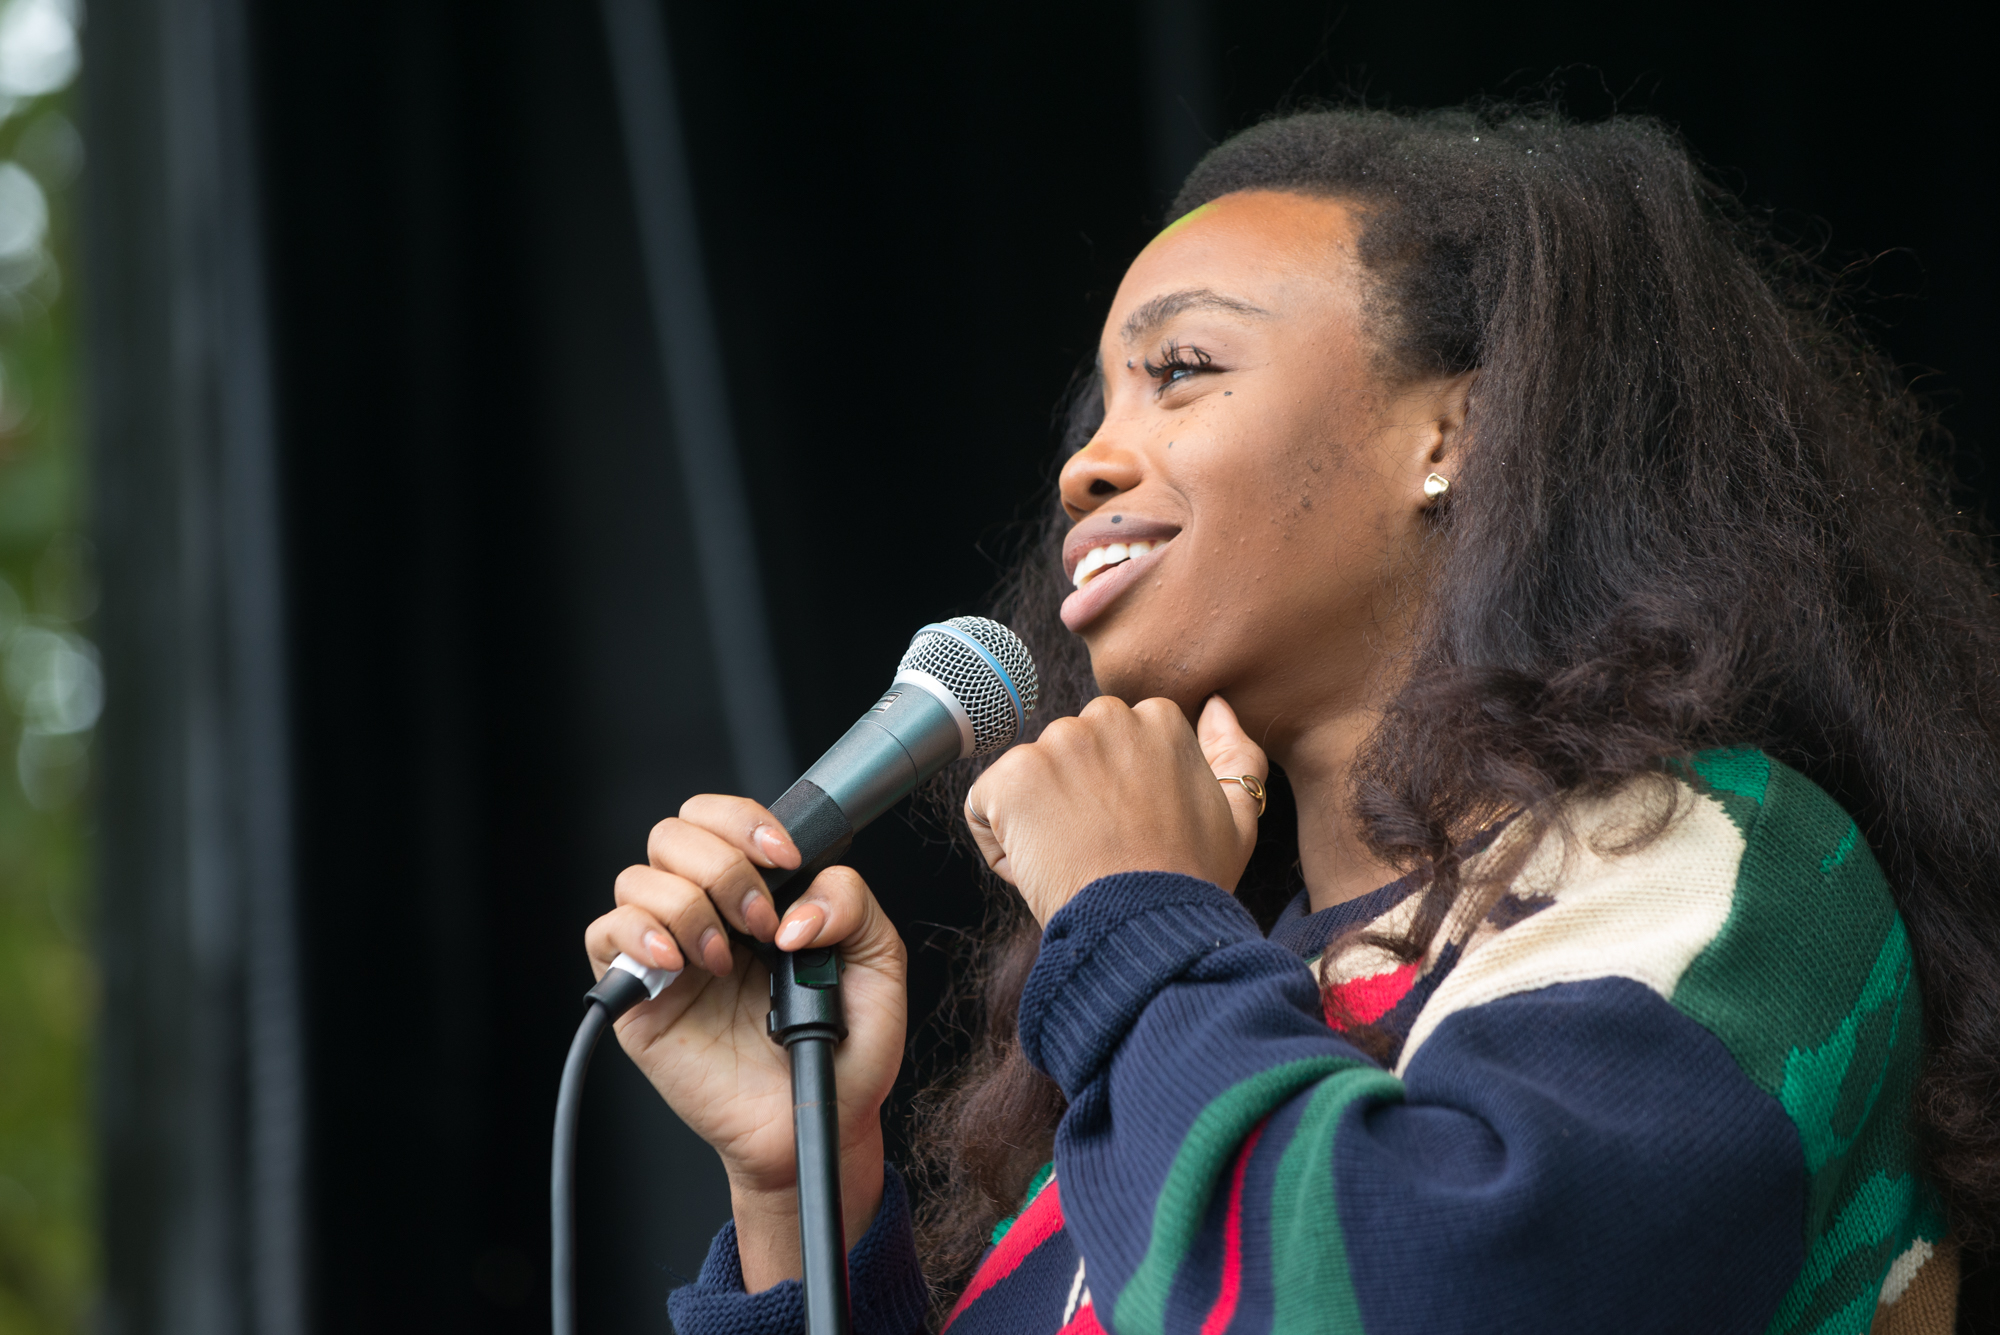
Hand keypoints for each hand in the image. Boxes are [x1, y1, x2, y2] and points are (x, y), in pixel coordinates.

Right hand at [583, 795, 908, 1287]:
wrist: (819, 1122)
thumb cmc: (847, 1049)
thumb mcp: (879, 964)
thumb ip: (853, 905)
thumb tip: (795, 909)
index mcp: (759, 892)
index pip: (721, 817)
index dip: (746, 823)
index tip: (787, 861)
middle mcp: (707, 912)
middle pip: (674, 833)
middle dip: (723, 868)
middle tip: (762, 925)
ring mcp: (668, 952)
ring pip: (637, 877)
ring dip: (690, 907)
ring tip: (728, 961)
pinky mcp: (635, 996)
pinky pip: (602, 935)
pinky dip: (638, 936)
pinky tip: (681, 966)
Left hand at [965, 694, 1267, 923]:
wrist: (1144, 926)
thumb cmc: (1190, 880)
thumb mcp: (1238, 817)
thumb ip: (1233, 753)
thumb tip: (1216, 705)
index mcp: (1158, 718)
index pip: (1113, 747)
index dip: (1119, 798)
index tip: (1135, 833)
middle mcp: (1106, 717)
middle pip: (1069, 757)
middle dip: (1075, 798)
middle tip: (1104, 848)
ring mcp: (1056, 744)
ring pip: (1028, 781)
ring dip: (1038, 820)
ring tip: (1075, 861)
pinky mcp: (1012, 776)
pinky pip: (985, 806)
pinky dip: (1001, 843)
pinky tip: (1038, 868)